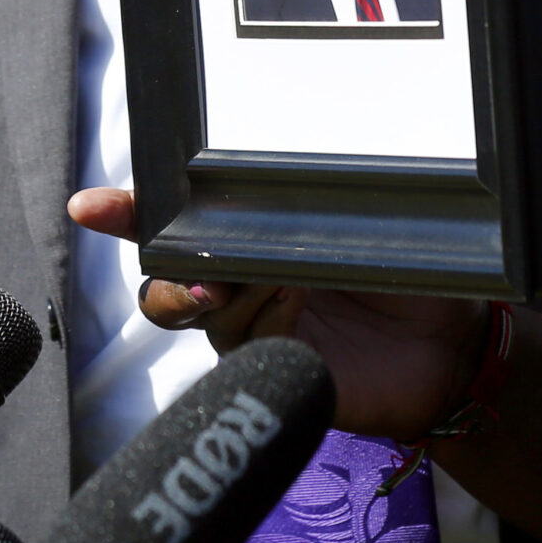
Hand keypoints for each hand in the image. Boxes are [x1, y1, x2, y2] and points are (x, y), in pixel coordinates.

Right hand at [67, 187, 486, 439]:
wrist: (451, 340)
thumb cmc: (405, 269)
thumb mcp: (356, 222)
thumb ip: (307, 203)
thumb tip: (272, 169)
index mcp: (245, 242)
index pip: (171, 225)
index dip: (125, 215)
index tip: (90, 206)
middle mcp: (237, 289)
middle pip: (166, 283)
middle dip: (170, 276)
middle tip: (197, 273)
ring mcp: (251, 334)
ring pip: (204, 314)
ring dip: (232, 291)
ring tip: (279, 274)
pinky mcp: (273, 373)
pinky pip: (249, 347)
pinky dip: (268, 322)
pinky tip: (296, 306)